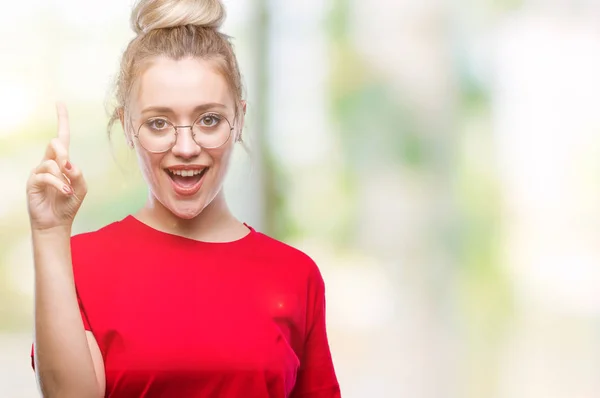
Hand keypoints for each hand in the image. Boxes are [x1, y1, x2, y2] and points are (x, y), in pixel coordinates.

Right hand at [26, 103, 86, 230]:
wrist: (56, 223)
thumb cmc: (68, 204)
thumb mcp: (81, 187)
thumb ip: (78, 173)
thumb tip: (67, 163)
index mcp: (61, 162)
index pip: (61, 137)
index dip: (62, 120)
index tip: (60, 103)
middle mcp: (48, 163)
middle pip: (55, 143)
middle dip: (64, 153)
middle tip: (68, 169)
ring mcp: (39, 172)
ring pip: (51, 162)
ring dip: (64, 177)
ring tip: (68, 191)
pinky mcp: (32, 182)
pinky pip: (45, 175)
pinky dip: (58, 184)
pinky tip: (65, 192)